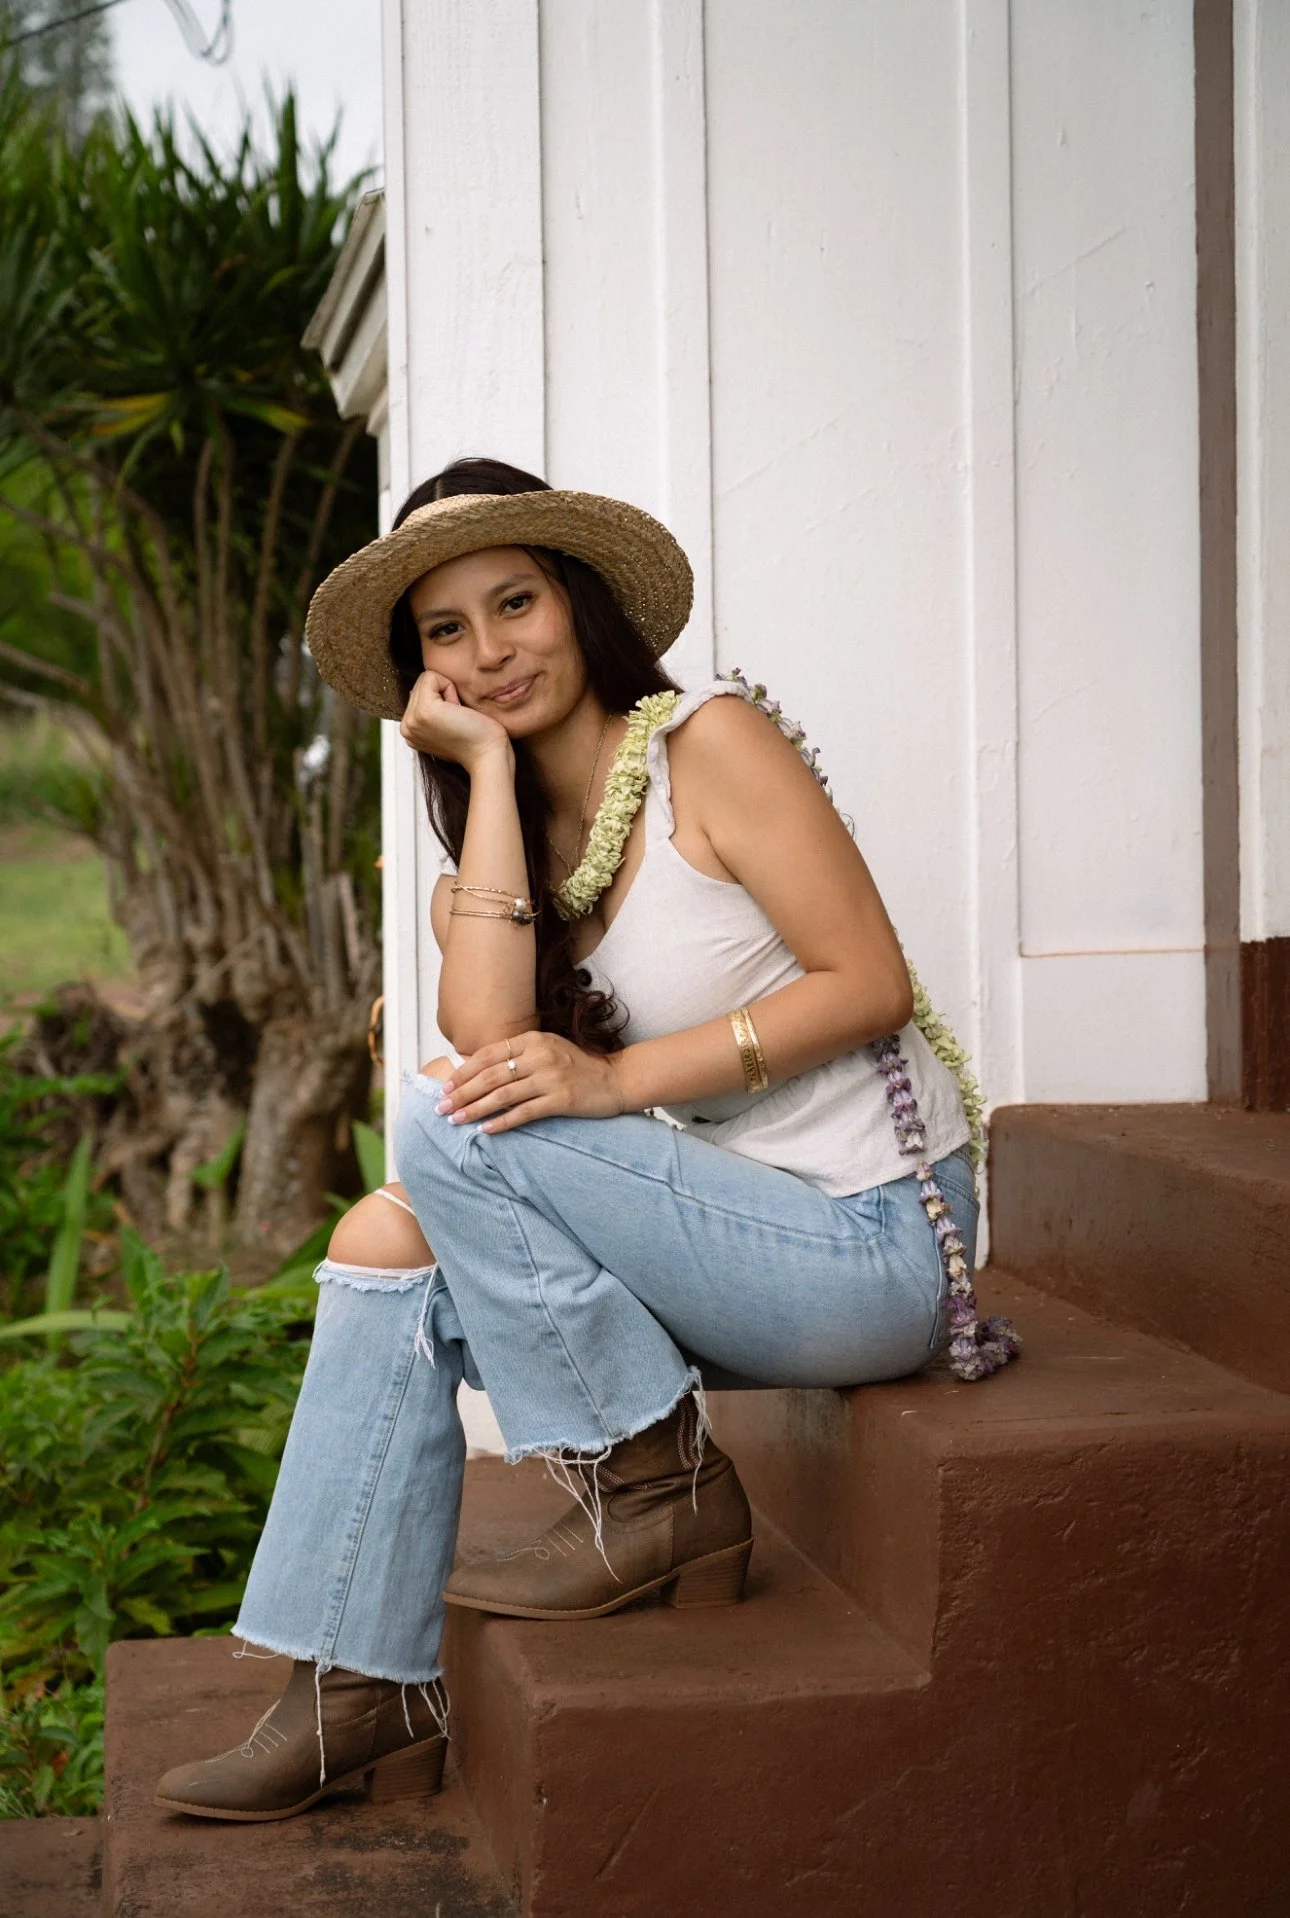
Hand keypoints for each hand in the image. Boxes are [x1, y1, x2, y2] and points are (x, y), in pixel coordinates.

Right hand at [400, 671, 511, 771]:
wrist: (488, 755)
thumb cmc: (476, 740)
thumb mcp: (444, 726)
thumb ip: (429, 711)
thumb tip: (414, 691)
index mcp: (410, 731)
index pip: (418, 693)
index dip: (441, 698)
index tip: (454, 721)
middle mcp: (406, 727)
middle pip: (420, 684)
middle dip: (443, 694)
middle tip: (456, 719)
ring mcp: (412, 720)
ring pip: (425, 679)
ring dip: (447, 692)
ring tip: (456, 716)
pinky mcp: (423, 711)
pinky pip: (431, 677)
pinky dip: (449, 688)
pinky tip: (458, 710)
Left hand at [434, 1032, 623, 1132]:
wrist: (616, 1080)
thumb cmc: (576, 1068)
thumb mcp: (547, 1050)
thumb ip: (518, 1056)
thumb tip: (477, 1072)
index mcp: (533, 1039)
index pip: (488, 1054)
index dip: (463, 1072)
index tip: (446, 1087)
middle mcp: (540, 1055)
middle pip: (490, 1075)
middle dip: (462, 1093)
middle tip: (441, 1107)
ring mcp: (551, 1077)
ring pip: (503, 1094)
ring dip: (475, 1109)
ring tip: (456, 1120)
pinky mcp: (561, 1099)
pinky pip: (524, 1112)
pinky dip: (502, 1122)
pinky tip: (485, 1130)